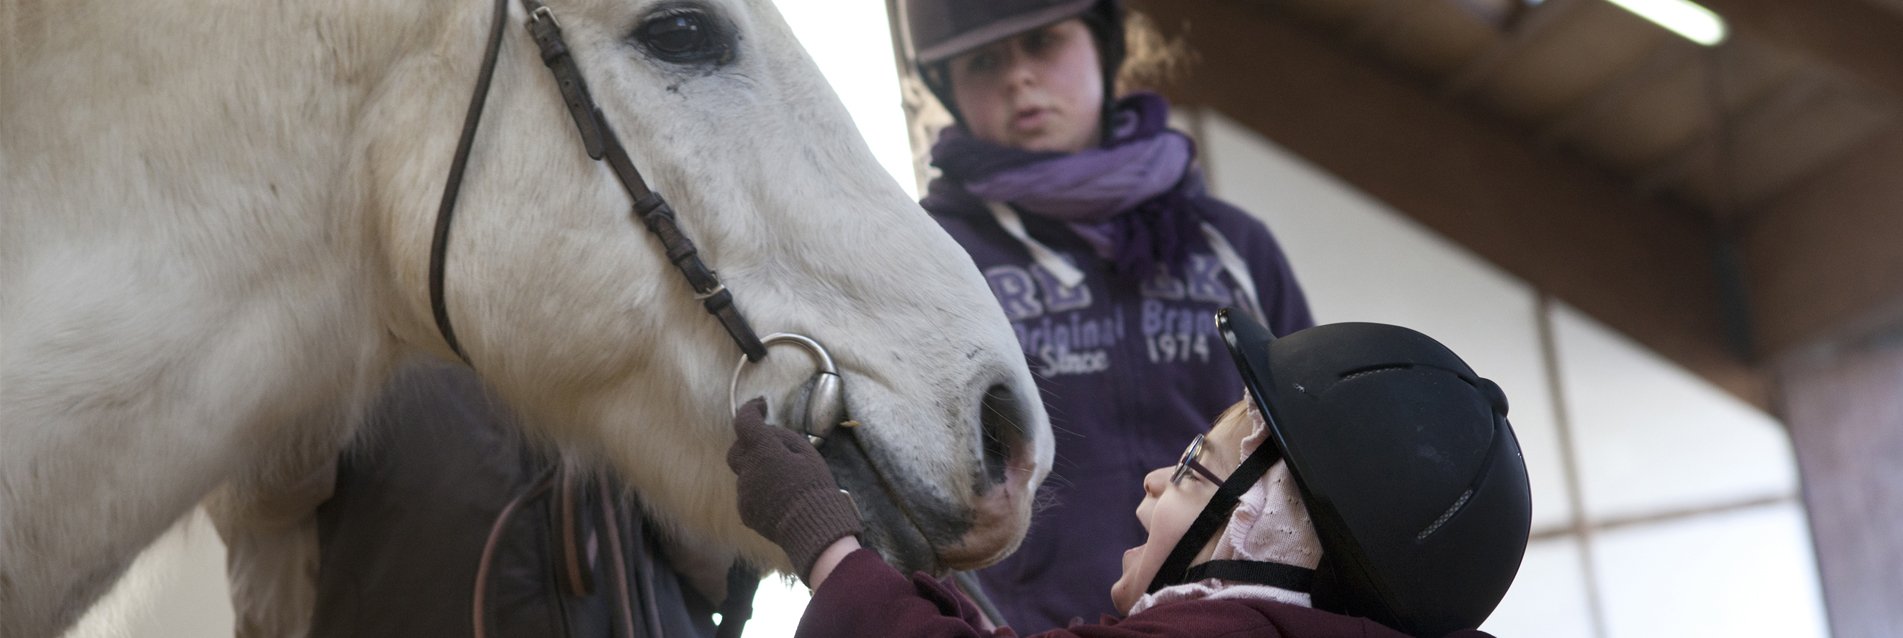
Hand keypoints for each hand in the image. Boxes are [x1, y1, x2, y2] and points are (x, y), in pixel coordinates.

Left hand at [726, 398, 862, 583]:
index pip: (745, 421)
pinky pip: (748, 494)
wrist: (813, 527)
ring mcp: (743, 493)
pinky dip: (760, 491)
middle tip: (771, 448)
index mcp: (762, 451)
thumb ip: (784, 438)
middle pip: (736, 449)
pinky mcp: (745, 511)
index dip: (751, 410)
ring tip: (784, 481)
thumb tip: (768, 434)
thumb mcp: (807, 453)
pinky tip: (780, 499)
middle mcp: (746, 470)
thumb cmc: (815, 487)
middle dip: (750, 444)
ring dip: (758, 471)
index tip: (761, 406)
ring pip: (745, 474)